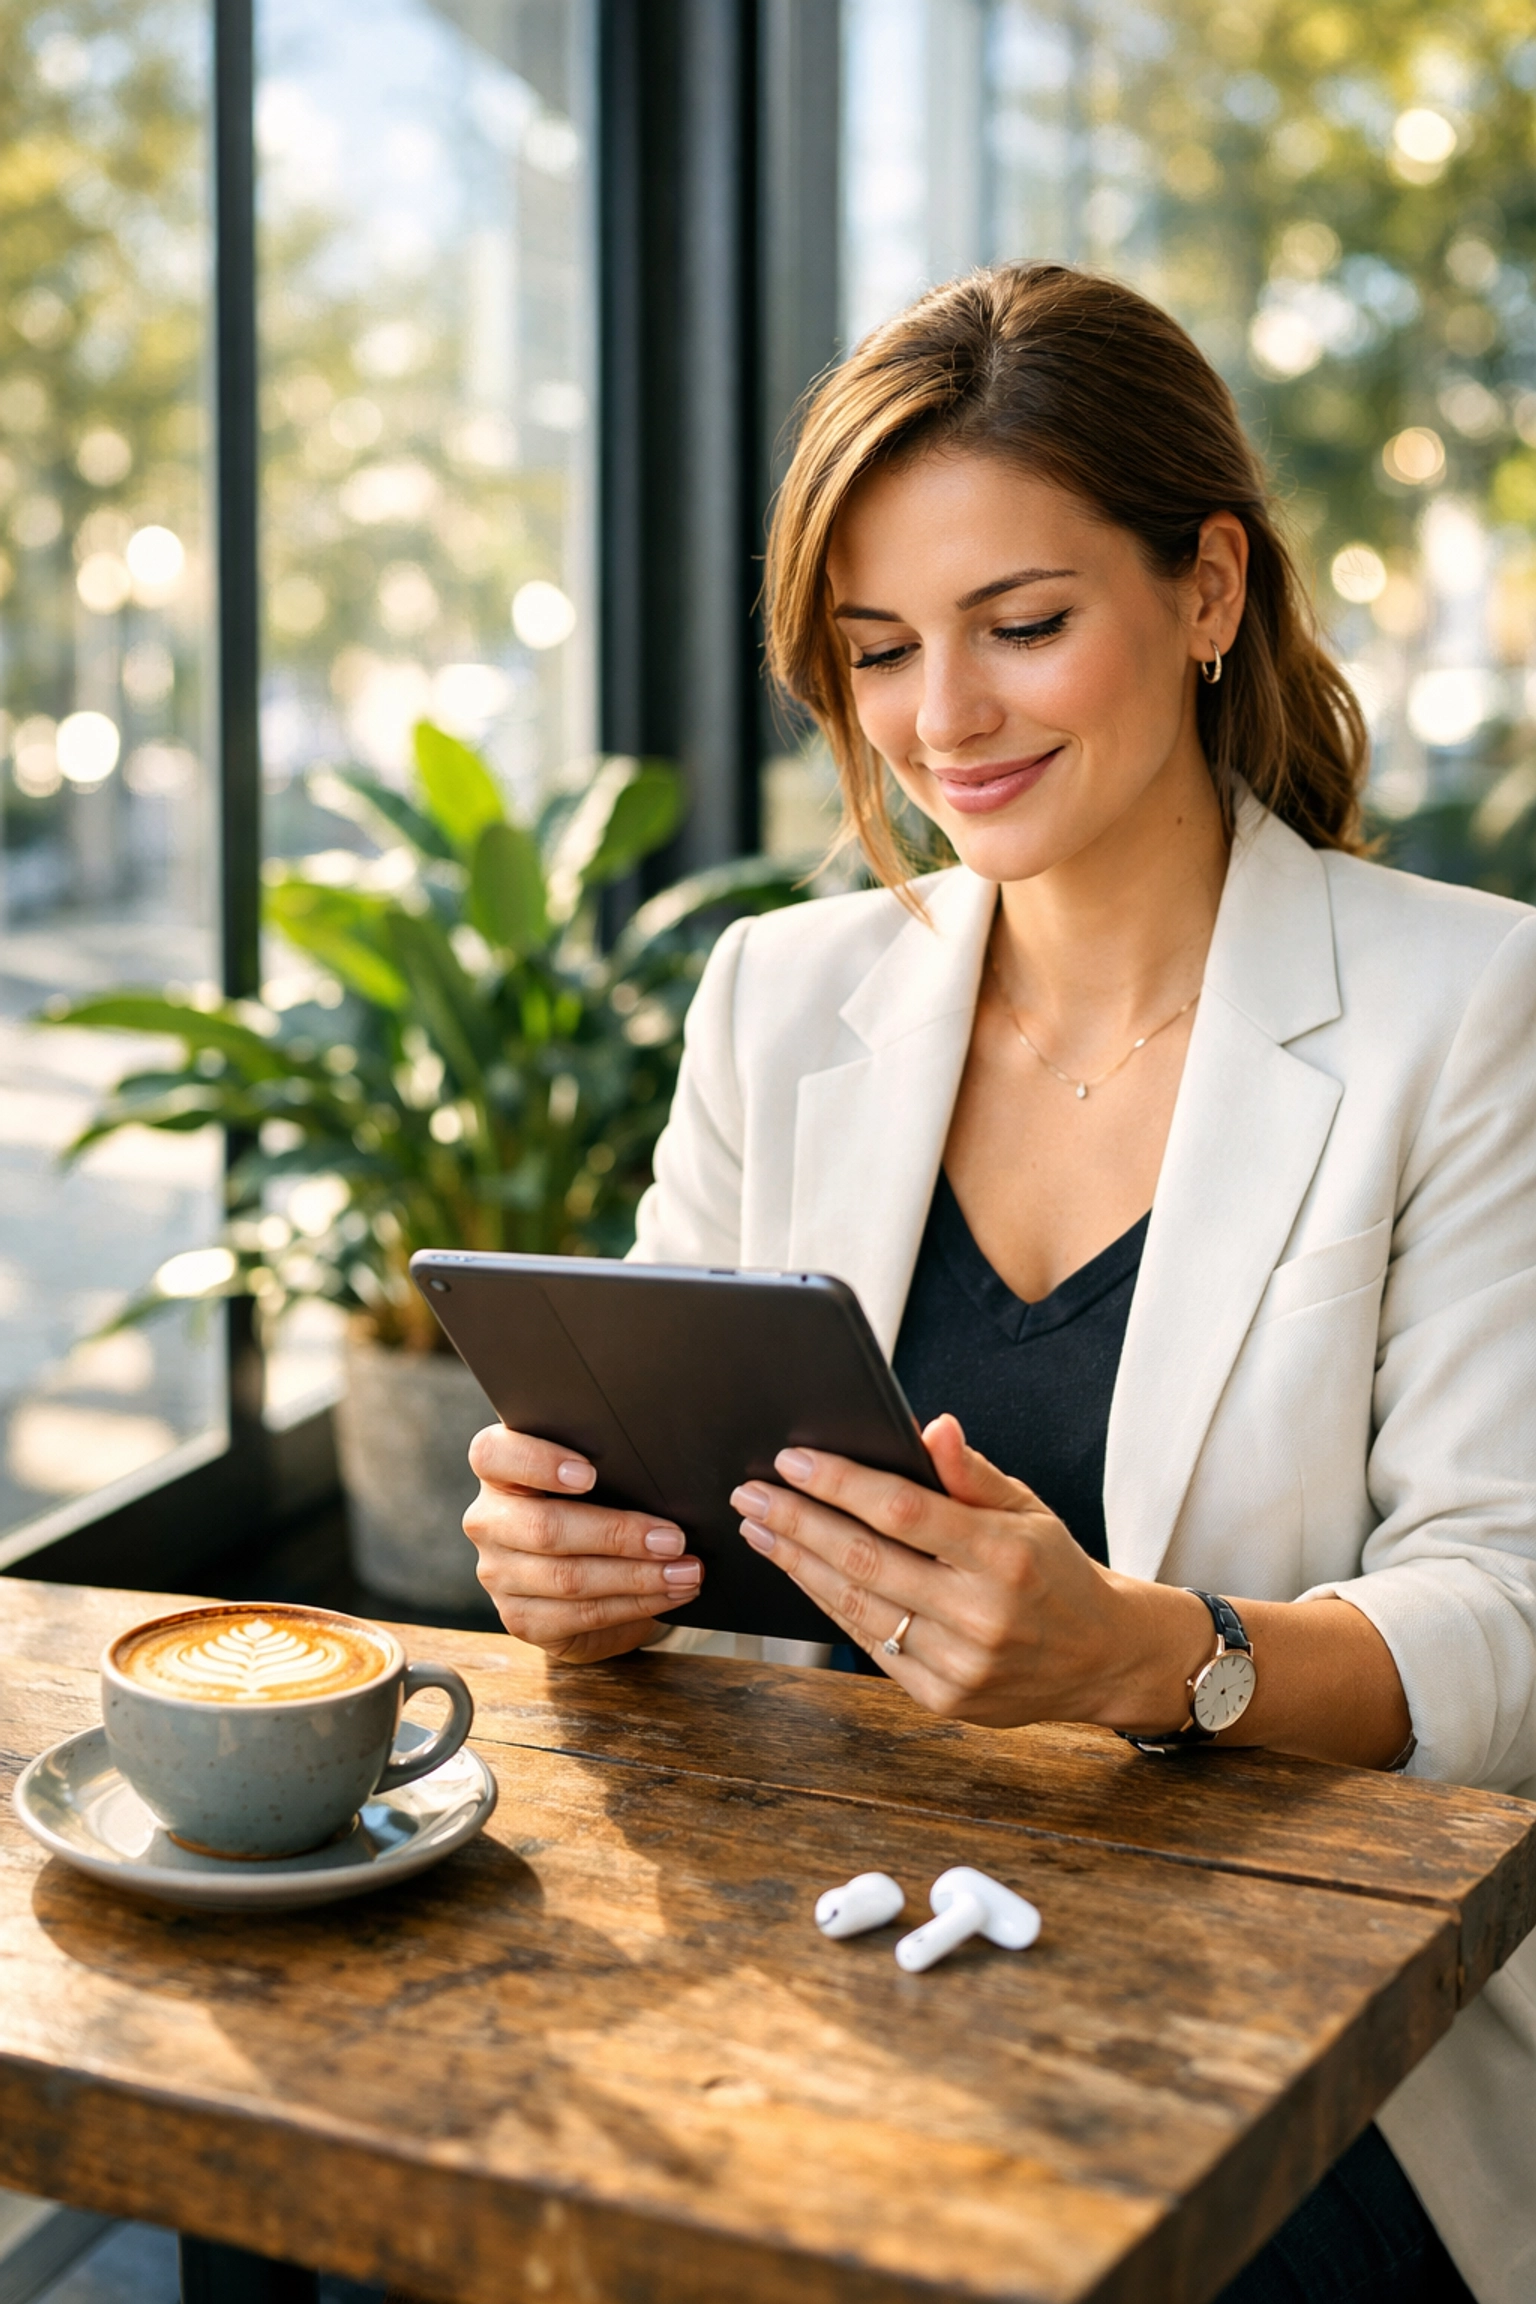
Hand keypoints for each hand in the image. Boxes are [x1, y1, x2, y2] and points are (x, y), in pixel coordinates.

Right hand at [463, 1427, 704, 1662]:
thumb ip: (610, 1466)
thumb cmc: (597, 1508)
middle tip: (673, 1538)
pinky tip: (668, 1595)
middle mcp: (489, 1521)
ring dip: (636, 1576)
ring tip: (684, 1571)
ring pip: (568, 1578)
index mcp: (499, 1472)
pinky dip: (634, 1604)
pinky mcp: (520, 1619)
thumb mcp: (598, 1479)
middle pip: (544, 1527)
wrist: (589, 1574)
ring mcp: (498, 1574)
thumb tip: (665, 1475)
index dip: (537, 1461)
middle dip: (618, 1534)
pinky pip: (581, 1614)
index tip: (589, 1473)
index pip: (493, 1455)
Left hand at [730, 1414, 1208, 1728]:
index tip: (791, 1459)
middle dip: (796, 1522)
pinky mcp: (942, 1698)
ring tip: (760, 1529)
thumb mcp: (1029, 1509)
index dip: (840, 1483)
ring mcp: (960, 1663)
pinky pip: (869, 1644)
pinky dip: (828, 1605)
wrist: (1101, 1657)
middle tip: (750, 1493)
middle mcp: (981, 1614)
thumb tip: (931, 1426)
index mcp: (1005, 1555)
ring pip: (856, 1606)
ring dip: (798, 1565)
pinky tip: (802, 1574)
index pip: (903, 1510)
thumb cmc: (1056, 1571)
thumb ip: (972, 1472)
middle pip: (865, 1560)